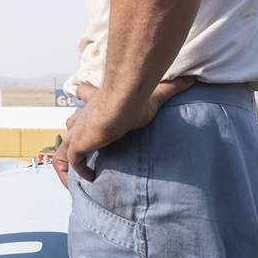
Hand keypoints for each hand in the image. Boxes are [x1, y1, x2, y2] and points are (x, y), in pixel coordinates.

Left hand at [52, 76, 194, 187]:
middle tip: (85, 155)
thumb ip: (172, 87)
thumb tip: (193, 79)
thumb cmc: (136, 98)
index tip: (91, 123)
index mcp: (97, 103)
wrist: (123, 102)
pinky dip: (79, 172)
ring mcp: (78, 131)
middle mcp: (84, 116)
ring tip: (82, 177)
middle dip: (75, 140)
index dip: (87, 110)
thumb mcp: (156, 94)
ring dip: (70, 162)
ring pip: (64, 148)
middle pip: (71, 125)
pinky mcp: (78, 144)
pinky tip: (92, 179)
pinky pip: (71, 162)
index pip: (85, 98)